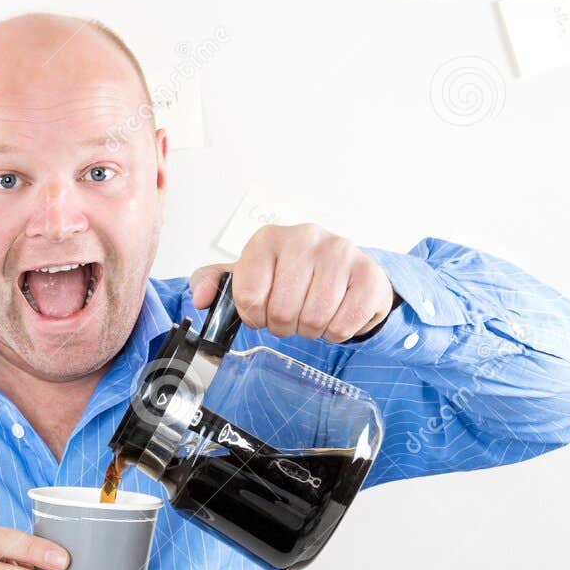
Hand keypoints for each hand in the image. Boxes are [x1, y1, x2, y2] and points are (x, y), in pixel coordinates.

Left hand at [191, 224, 393, 343]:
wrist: (344, 272)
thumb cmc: (289, 277)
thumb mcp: (247, 276)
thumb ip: (213, 283)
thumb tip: (200, 298)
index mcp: (268, 238)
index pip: (247, 297)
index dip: (254, 316)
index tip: (262, 311)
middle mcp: (305, 237)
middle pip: (281, 311)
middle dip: (283, 325)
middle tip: (291, 315)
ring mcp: (340, 252)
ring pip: (313, 319)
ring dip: (310, 329)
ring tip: (312, 313)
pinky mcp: (369, 274)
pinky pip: (343, 325)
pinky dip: (337, 332)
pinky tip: (336, 314)